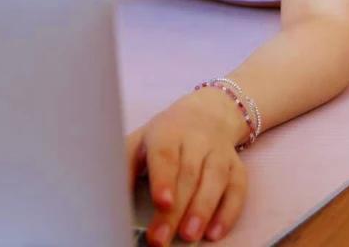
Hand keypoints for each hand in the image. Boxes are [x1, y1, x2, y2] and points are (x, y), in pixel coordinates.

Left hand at [125, 90, 248, 243]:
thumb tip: (110, 199)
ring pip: (215, 180)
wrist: (208, 114)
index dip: (164, 179)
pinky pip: (237, 189)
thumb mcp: (140, 142)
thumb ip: (125, 168)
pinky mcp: (237, 167)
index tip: (160, 202)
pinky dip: (228, 212)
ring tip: (189, 236)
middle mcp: (197, 140)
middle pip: (188, 175)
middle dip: (176, 210)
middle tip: (161, 239)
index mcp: (167, 132)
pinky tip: (215, 232)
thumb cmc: (166, 135)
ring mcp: (220, 153)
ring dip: (203, 211)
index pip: (166, 155)